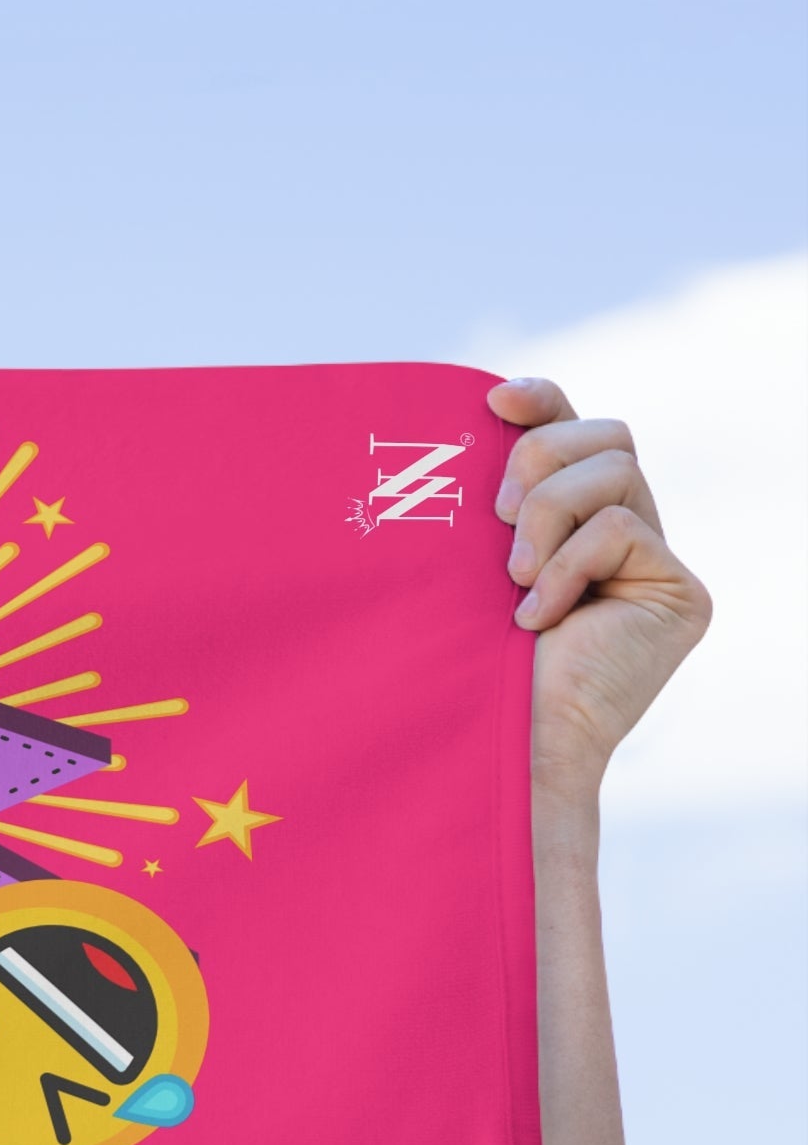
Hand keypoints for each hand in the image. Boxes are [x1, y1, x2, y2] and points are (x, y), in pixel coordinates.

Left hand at [489, 377, 710, 805]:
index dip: (542, 401)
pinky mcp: (680, 594)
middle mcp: (623, 534)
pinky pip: (622, 528)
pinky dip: (570, 564)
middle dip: (539, 460)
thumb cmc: (463, 661)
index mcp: (570, 521)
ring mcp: (657, 563)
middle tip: (493, 522)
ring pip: (615, 470)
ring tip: (512, 580)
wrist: (498, 743)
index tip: (492, 402)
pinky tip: (539, 617)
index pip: (572, 430)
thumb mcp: (465, 562)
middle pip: (606, 435)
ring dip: (547, 515)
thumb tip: (478, 413)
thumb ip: (489, 500)